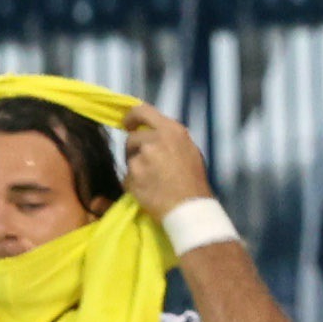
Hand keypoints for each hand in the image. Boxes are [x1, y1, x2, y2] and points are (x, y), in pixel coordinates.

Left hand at [119, 102, 214, 222]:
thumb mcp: (190, 151)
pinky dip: (134, 184)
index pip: (142, 111)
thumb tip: (153, 134)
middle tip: (147, 165)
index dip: (131, 117)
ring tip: (153, 181)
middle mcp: (156, 140)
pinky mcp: (133, 174)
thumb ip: (170, 139)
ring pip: (130, 158)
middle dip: (135, 150)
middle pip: (132, 138)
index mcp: (172, 130)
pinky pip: (127, 177)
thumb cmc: (195, 183)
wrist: (192, 210)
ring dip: (136, 167)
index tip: (127, 124)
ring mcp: (143, 157)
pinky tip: (149, 192)